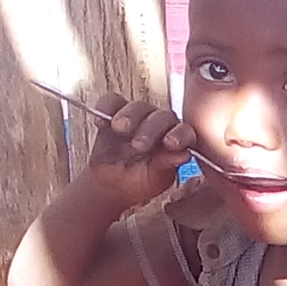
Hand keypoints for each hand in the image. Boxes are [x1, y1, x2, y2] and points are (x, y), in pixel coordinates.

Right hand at [80, 92, 196, 209]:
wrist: (109, 184)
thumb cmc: (137, 183)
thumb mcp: (152, 179)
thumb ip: (166, 165)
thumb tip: (184, 154)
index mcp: (175, 141)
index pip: (184, 131)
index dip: (179, 134)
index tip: (170, 143)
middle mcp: (159, 125)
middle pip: (161, 116)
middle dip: (150, 128)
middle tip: (137, 145)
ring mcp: (138, 116)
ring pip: (138, 106)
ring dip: (129, 116)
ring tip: (118, 128)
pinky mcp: (114, 111)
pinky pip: (111, 101)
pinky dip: (105, 107)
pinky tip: (101, 122)